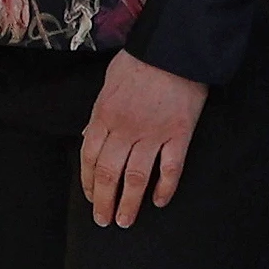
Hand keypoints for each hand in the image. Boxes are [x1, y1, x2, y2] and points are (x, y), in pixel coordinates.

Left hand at [81, 50, 204, 229]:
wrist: (174, 46)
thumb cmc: (141, 59)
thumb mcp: (109, 81)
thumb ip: (99, 111)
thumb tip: (89, 134)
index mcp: (105, 115)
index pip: (90, 157)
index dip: (89, 181)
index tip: (91, 196)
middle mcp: (126, 129)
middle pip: (110, 173)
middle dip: (104, 201)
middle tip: (103, 220)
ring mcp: (153, 134)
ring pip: (137, 178)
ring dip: (129, 203)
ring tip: (125, 221)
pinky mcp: (179, 134)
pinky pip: (171, 169)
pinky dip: (165, 188)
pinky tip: (160, 202)